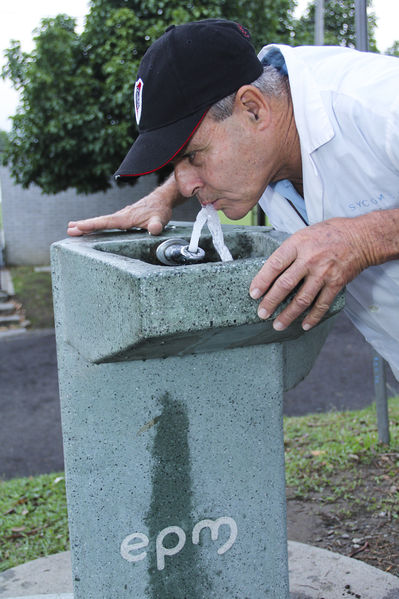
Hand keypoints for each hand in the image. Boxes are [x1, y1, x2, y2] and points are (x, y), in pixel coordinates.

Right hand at [67, 175, 179, 235]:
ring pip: (101, 221)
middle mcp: (121, 216)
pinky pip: (106, 222)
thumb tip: (154, 229)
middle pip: (99, 221)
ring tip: (72, 229)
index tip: (79, 227)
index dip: (92, 225)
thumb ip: (156, 225)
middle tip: (69, 230)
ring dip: (87, 225)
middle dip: (84, 225)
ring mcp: (121, 216)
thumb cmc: (160, 210)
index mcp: (126, 218)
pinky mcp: (123, 217)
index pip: (106, 222)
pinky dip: (95, 225)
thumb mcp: (160, 219)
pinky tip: (90, 228)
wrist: (161, 200)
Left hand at [249, 217, 370, 330]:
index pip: (274, 265)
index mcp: (297, 244)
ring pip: (302, 299)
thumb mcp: (304, 234)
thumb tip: (270, 271)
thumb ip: (289, 252)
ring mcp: (323, 273)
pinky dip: (313, 317)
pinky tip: (304, 325)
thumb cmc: (329, 234)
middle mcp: (309, 259)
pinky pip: (322, 304)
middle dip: (271, 302)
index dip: (261, 281)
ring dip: (288, 315)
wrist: (361, 237)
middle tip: (262, 313)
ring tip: (278, 325)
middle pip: (285, 285)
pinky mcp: (336, 283)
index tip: (253, 294)